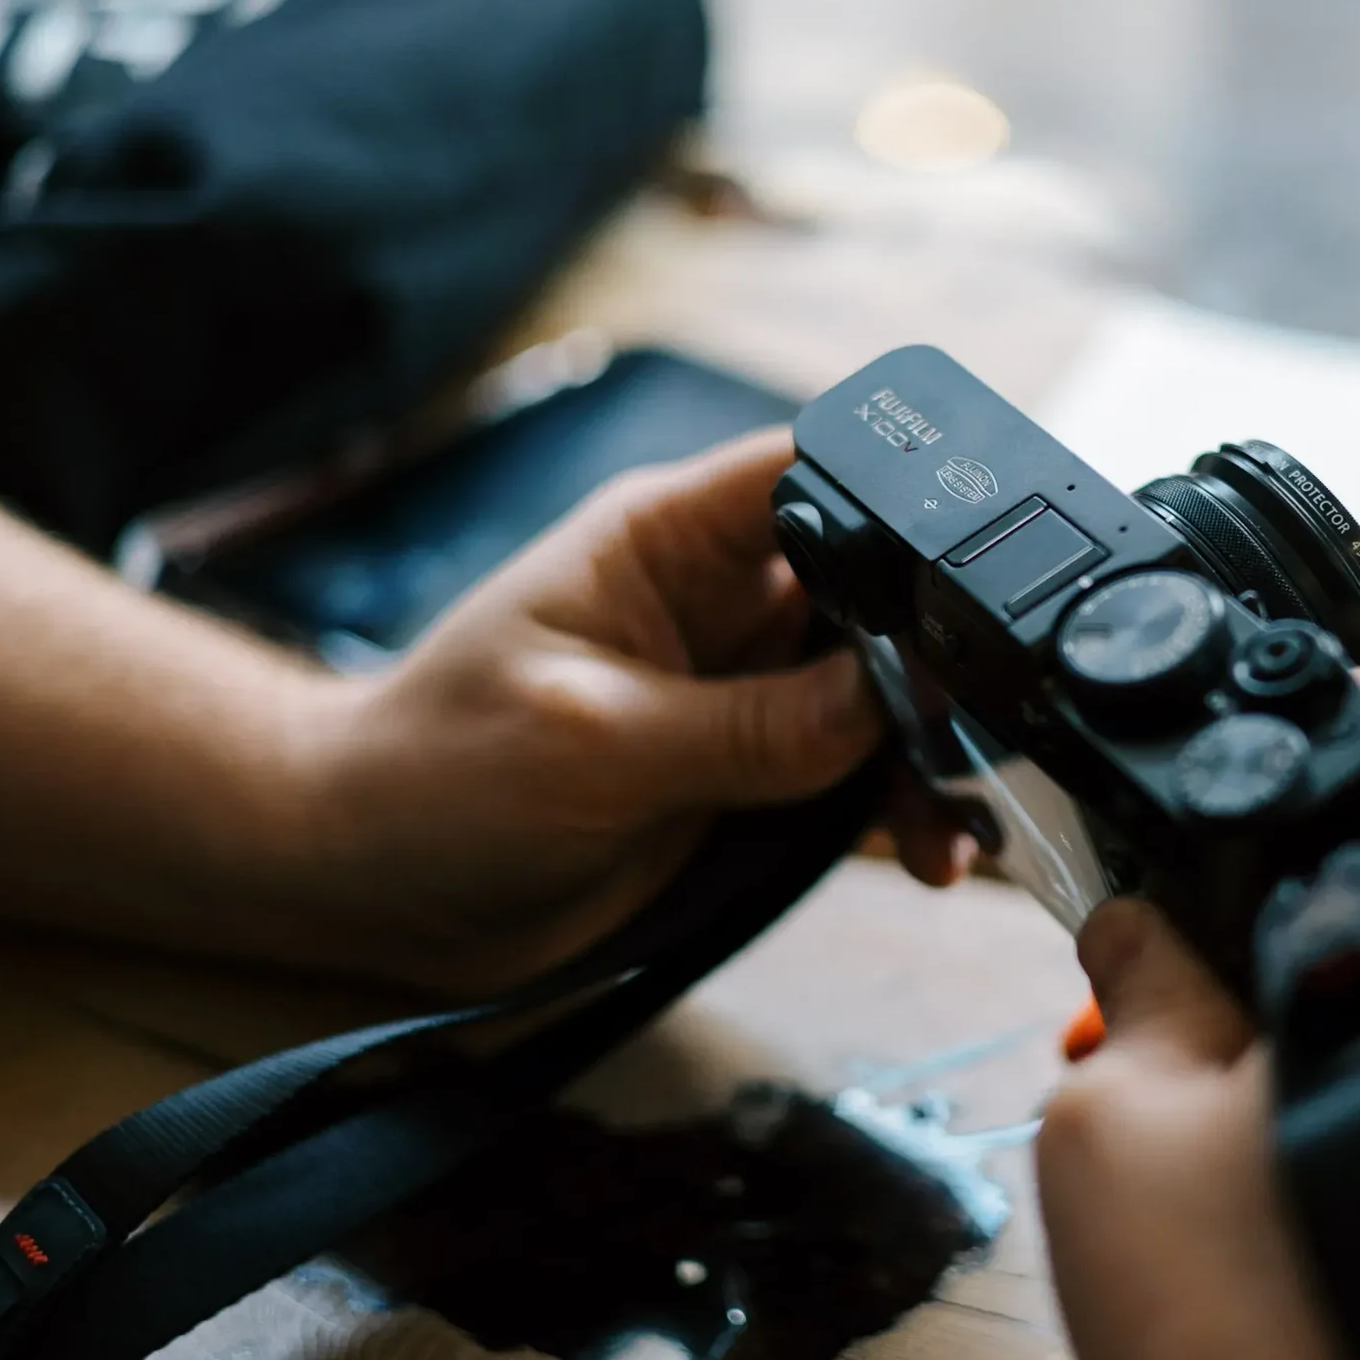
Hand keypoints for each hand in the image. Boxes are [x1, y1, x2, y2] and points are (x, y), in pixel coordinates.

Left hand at [294, 428, 969, 989]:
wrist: (370, 887)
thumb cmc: (433, 777)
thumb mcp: (592, 744)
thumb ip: (746, 725)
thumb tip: (887, 701)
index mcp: (669, 540)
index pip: (817, 472)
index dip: (910, 501)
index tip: (988, 569)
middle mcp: (720, 602)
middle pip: (880, 591)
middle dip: (941, 657)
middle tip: (980, 733)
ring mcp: (741, 690)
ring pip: (885, 692)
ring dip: (934, 749)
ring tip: (954, 822)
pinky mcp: (750, 774)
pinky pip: (859, 775)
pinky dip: (907, 807)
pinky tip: (936, 849)